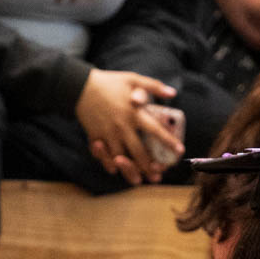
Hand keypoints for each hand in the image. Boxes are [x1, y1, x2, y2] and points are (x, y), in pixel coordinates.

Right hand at [76, 69, 181, 184]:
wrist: (80, 87)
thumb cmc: (109, 82)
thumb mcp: (133, 78)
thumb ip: (153, 86)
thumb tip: (173, 94)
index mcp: (134, 113)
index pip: (155, 130)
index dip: (168, 141)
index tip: (179, 151)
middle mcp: (122, 127)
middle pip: (138, 152)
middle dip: (148, 166)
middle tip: (157, 177)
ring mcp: (108, 134)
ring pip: (120, 158)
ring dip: (129, 170)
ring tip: (138, 180)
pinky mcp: (95, 136)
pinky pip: (103, 155)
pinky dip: (108, 164)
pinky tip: (114, 169)